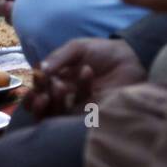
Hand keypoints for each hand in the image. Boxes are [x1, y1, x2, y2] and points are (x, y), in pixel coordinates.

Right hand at [22, 37, 146, 119]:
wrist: (132, 58)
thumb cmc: (104, 52)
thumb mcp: (77, 48)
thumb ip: (58, 57)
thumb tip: (39, 70)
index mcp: (58, 81)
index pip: (38, 92)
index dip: (34, 88)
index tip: (38, 77)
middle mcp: (65, 98)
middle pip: (40, 108)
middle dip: (38, 99)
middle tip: (45, 89)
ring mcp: (77, 110)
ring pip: (54, 117)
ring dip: (53, 102)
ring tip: (60, 85)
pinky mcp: (91, 118)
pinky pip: (76, 117)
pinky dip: (78, 95)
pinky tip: (86, 73)